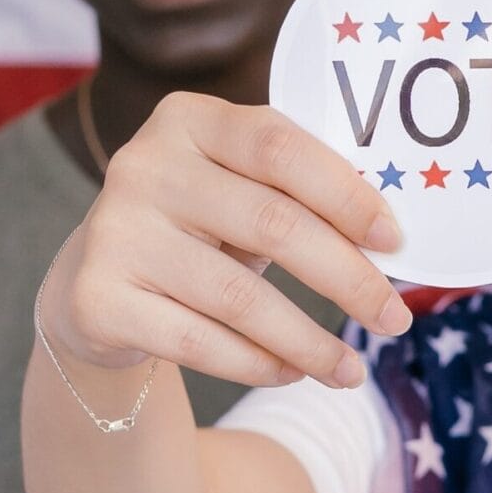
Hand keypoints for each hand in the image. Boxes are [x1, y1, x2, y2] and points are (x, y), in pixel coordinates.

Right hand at [41, 92, 410, 389]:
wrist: (96, 283)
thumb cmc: (198, 227)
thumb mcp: (238, 189)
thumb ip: (298, 191)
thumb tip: (390, 238)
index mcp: (188, 119)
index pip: (279, 146)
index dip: (346, 194)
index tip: (395, 242)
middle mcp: (144, 166)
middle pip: (272, 223)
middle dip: (347, 278)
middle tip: (395, 319)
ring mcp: (115, 231)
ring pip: (240, 297)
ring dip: (308, 342)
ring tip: (349, 370)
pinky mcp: (97, 298)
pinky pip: (198, 342)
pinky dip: (257, 363)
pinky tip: (291, 373)